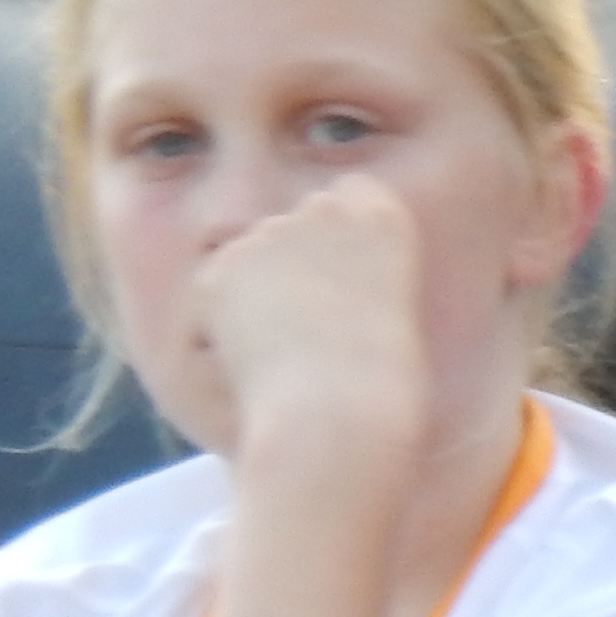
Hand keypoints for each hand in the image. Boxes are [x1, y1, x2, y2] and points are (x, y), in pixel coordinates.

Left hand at [191, 180, 433, 480]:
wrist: (335, 422)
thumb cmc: (386, 394)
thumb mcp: (398, 319)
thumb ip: (360, 278)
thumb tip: (317, 282)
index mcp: (383, 217)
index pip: (352, 194)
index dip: (346, 243)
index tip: (352, 287)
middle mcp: (322, 209)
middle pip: (298, 225)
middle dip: (298, 262)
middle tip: (315, 330)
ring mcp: (266, 234)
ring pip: (254, 257)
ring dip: (260, 292)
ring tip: (286, 355)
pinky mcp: (220, 267)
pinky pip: (217, 291)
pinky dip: (225, 323)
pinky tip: (250, 361)